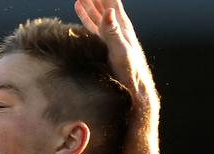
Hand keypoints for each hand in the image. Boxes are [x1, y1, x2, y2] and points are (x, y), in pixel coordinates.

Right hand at [74, 0, 158, 115]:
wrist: (133, 85)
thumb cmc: (129, 69)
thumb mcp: (120, 50)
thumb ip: (113, 31)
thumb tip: (108, 12)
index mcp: (121, 25)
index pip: (110, 2)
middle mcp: (117, 27)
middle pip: (103, 5)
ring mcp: (111, 34)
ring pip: (98, 14)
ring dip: (89, 5)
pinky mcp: (105, 43)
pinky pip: (93, 26)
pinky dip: (86, 17)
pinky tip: (80, 13)